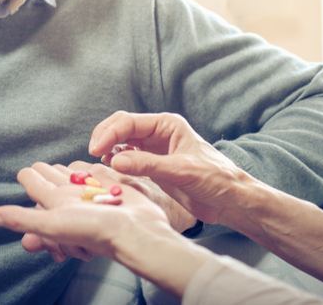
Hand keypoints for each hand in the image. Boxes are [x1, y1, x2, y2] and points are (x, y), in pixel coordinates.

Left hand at [0, 162, 168, 262]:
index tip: (23, 171)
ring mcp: (93, 194)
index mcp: (55, 204)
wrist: (138, 231)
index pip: (36, 186)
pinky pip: (97, 176)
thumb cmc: (96, 231)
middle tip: (35, 169)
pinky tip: (89, 171)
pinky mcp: (112, 188)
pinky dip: (91, 173)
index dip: (28, 178)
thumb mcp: (53, 225)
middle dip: (44, 176)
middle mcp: (72, 199)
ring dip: (65, 175)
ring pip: (73, 180)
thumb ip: (21, 219)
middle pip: (53, 183)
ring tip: (59, 171)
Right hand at [89, 111, 254, 224]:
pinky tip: (108, 167)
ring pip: (121, 142)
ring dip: (108, 148)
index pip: (129, 122)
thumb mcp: (181, 171)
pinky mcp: (153, 165)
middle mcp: (158, 133)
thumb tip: (114, 161)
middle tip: (92, 153)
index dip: (109, 133)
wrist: (231, 200)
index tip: (96, 149)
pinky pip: (127, 158)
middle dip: (104, 137)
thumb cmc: (216, 179)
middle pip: (122, 127)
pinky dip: (115, 160)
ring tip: (97, 161)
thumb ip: (148, 165)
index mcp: (167, 125)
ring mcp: (154, 149)